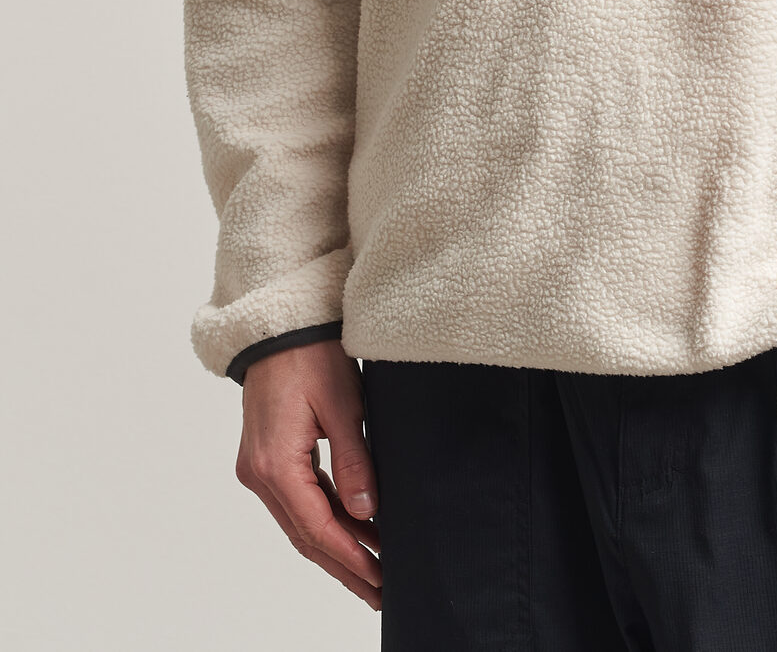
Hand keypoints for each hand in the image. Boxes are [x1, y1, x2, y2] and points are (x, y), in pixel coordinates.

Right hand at [235, 340, 381, 608]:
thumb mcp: (343, 405)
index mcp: (274, 464)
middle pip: (305, 535)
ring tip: (374, 569)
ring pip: (300, 522)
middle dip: (344, 566)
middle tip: (379, 592)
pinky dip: (325, 519)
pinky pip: (298, 500)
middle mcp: (259, 473)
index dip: (350, 557)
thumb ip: (354, 461)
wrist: (280, 323)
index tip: (379, 578)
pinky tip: (354, 529)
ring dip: (336, 546)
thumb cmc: (311, 354)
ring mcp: (259, 467)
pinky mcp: (267, 457)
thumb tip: (366, 511)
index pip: (316, 527)